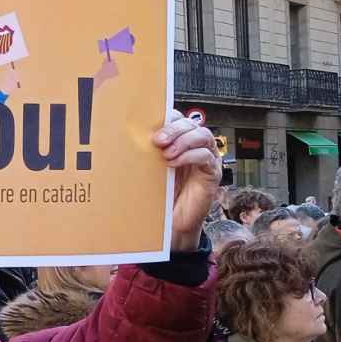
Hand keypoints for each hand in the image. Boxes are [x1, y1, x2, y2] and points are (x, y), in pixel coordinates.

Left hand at [154, 112, 220, 251]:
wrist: (171, 223)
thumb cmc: (159, 194)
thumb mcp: (149, 169)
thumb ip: (147, 153)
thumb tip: (128, 136)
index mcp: (178, 140)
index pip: (177, 118)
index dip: (166, 119)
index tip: (149, 126)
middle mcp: (194, 145)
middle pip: (190, 124)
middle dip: (174, 129)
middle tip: (158, 139)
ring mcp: (206, 158)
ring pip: (202, 136)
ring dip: (183, 140)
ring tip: (167, 153)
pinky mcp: (212, 173)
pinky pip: (206, 157)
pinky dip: (190, 156)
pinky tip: (174, 163)